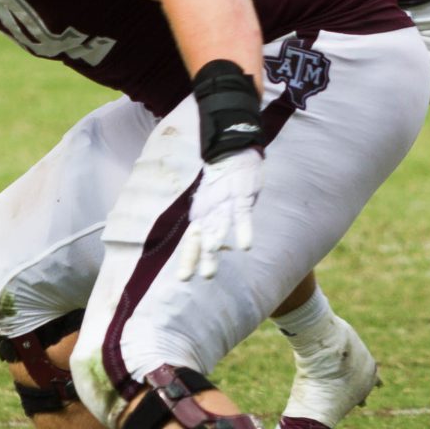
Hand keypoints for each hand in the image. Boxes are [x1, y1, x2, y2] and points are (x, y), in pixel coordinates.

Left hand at [177, 149, 262, 280]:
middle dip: (201, 256)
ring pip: (219, 225)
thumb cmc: (222, 180)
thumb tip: (204, 240)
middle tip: (200, 275)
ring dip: (216, 239)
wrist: (230, 150)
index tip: (183, 278)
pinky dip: (244, 230)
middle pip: (203, 237)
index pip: (192, 240)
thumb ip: (208, 219)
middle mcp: (210, 212)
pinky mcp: (242, 196)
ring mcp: (225, 204)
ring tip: (211, 252)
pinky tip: (246, 246)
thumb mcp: (210, 200)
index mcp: (201, 215)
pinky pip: (243, 215)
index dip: (188, 259)